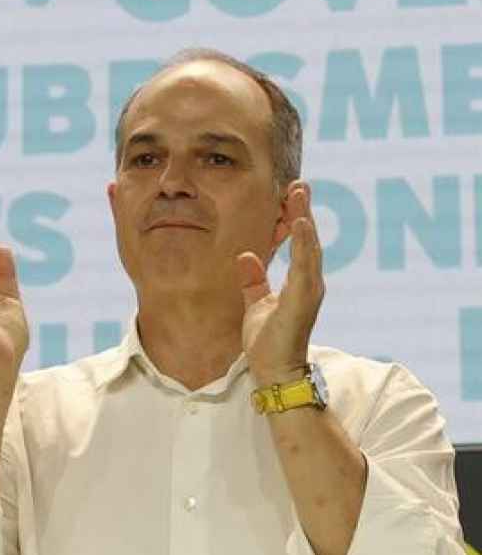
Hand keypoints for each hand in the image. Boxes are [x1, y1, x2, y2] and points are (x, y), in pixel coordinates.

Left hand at [239, 209, 323, 385]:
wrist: (274, 371)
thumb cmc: (268, 342)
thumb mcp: (255, 304)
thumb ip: (254, 281)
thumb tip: (245, 257)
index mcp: (299, 283)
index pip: (298, 244)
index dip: (294, 219)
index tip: (289, 194)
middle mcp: (309, 283)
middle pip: (308, 240)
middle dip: (302, 211)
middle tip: (298, 184)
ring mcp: (309, 290)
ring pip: (310, 248)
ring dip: (304, 220)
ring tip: (298, 195)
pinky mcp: (304, 299)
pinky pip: (305, 266)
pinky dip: (304, 244)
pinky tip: (300, 224)